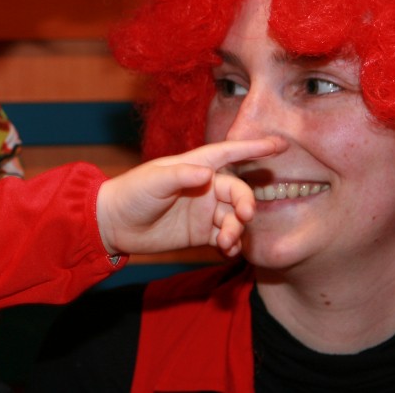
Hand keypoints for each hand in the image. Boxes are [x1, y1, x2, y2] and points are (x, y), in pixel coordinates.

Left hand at [95, 137, 283, 257]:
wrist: (114, 225)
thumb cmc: (131, 193)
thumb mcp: (153, 181)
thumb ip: (180, 176)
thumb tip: (207, 173)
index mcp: (195, 166)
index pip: (229, 153)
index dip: (254, 147)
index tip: (280, 144)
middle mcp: (204, 186)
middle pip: (238, 191)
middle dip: (246, 203)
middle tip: (244, 217)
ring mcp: (204, 210)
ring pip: (234, 217)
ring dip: (237, 229)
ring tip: (225, 241)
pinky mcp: (201, 233)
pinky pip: (226, 237)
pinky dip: (232, 244)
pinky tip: (227, 250)